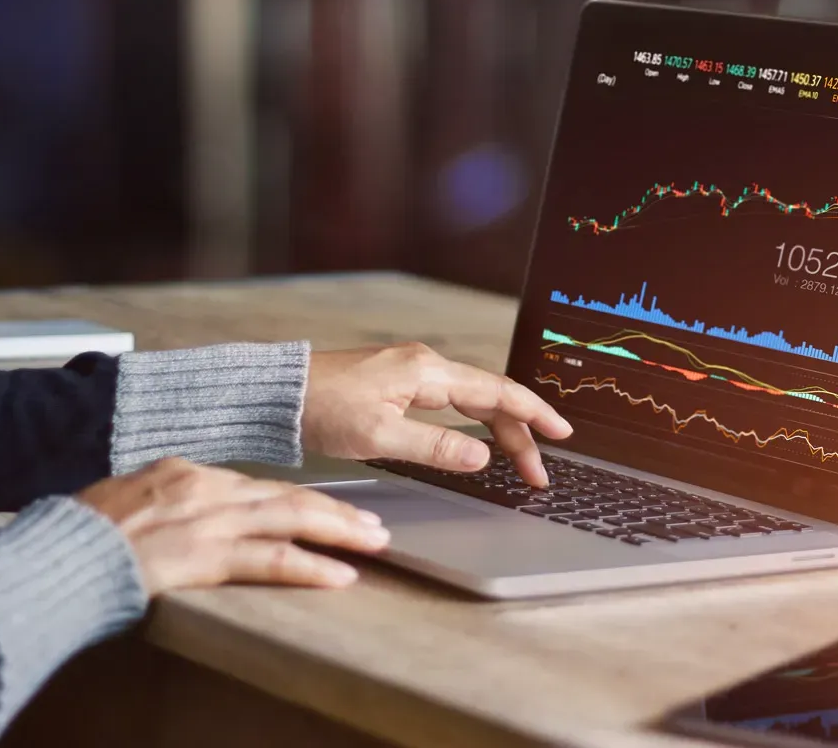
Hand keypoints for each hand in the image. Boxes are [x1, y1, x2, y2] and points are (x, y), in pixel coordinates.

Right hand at [78, 458, 389, 595]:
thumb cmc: (78, 532)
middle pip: (286, 496)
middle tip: (373, 524)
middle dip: (336, 511)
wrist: (55, 551)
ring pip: (292, 519)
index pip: (256, 485)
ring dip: (339, 531)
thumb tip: (188, 514)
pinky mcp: (204, 554)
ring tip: (373, 542)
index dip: (296, 499)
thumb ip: (168, 501)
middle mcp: (204, 487)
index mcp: (184, 470)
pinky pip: (271, 559)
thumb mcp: (128, 498)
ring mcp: (207, 519)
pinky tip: (339, 575)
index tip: (325, 509)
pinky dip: (310, 566)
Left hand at [302, 342, 572, 486]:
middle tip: (538, 473)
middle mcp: (425, 364)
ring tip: (519, 459)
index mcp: (427, 372)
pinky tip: (479, 438)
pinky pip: (452, 399)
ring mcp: (412, 370)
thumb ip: (435, 447)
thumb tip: (483, 457)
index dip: (533, 414)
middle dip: (520, 434)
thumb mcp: (379, 437)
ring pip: (472, 399)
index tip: (562, 433)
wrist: (275, 393)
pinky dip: (475, 420)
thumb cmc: (319, 410)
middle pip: (490, 397)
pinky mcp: (397, 381)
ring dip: (498, 429)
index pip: (497, 392)